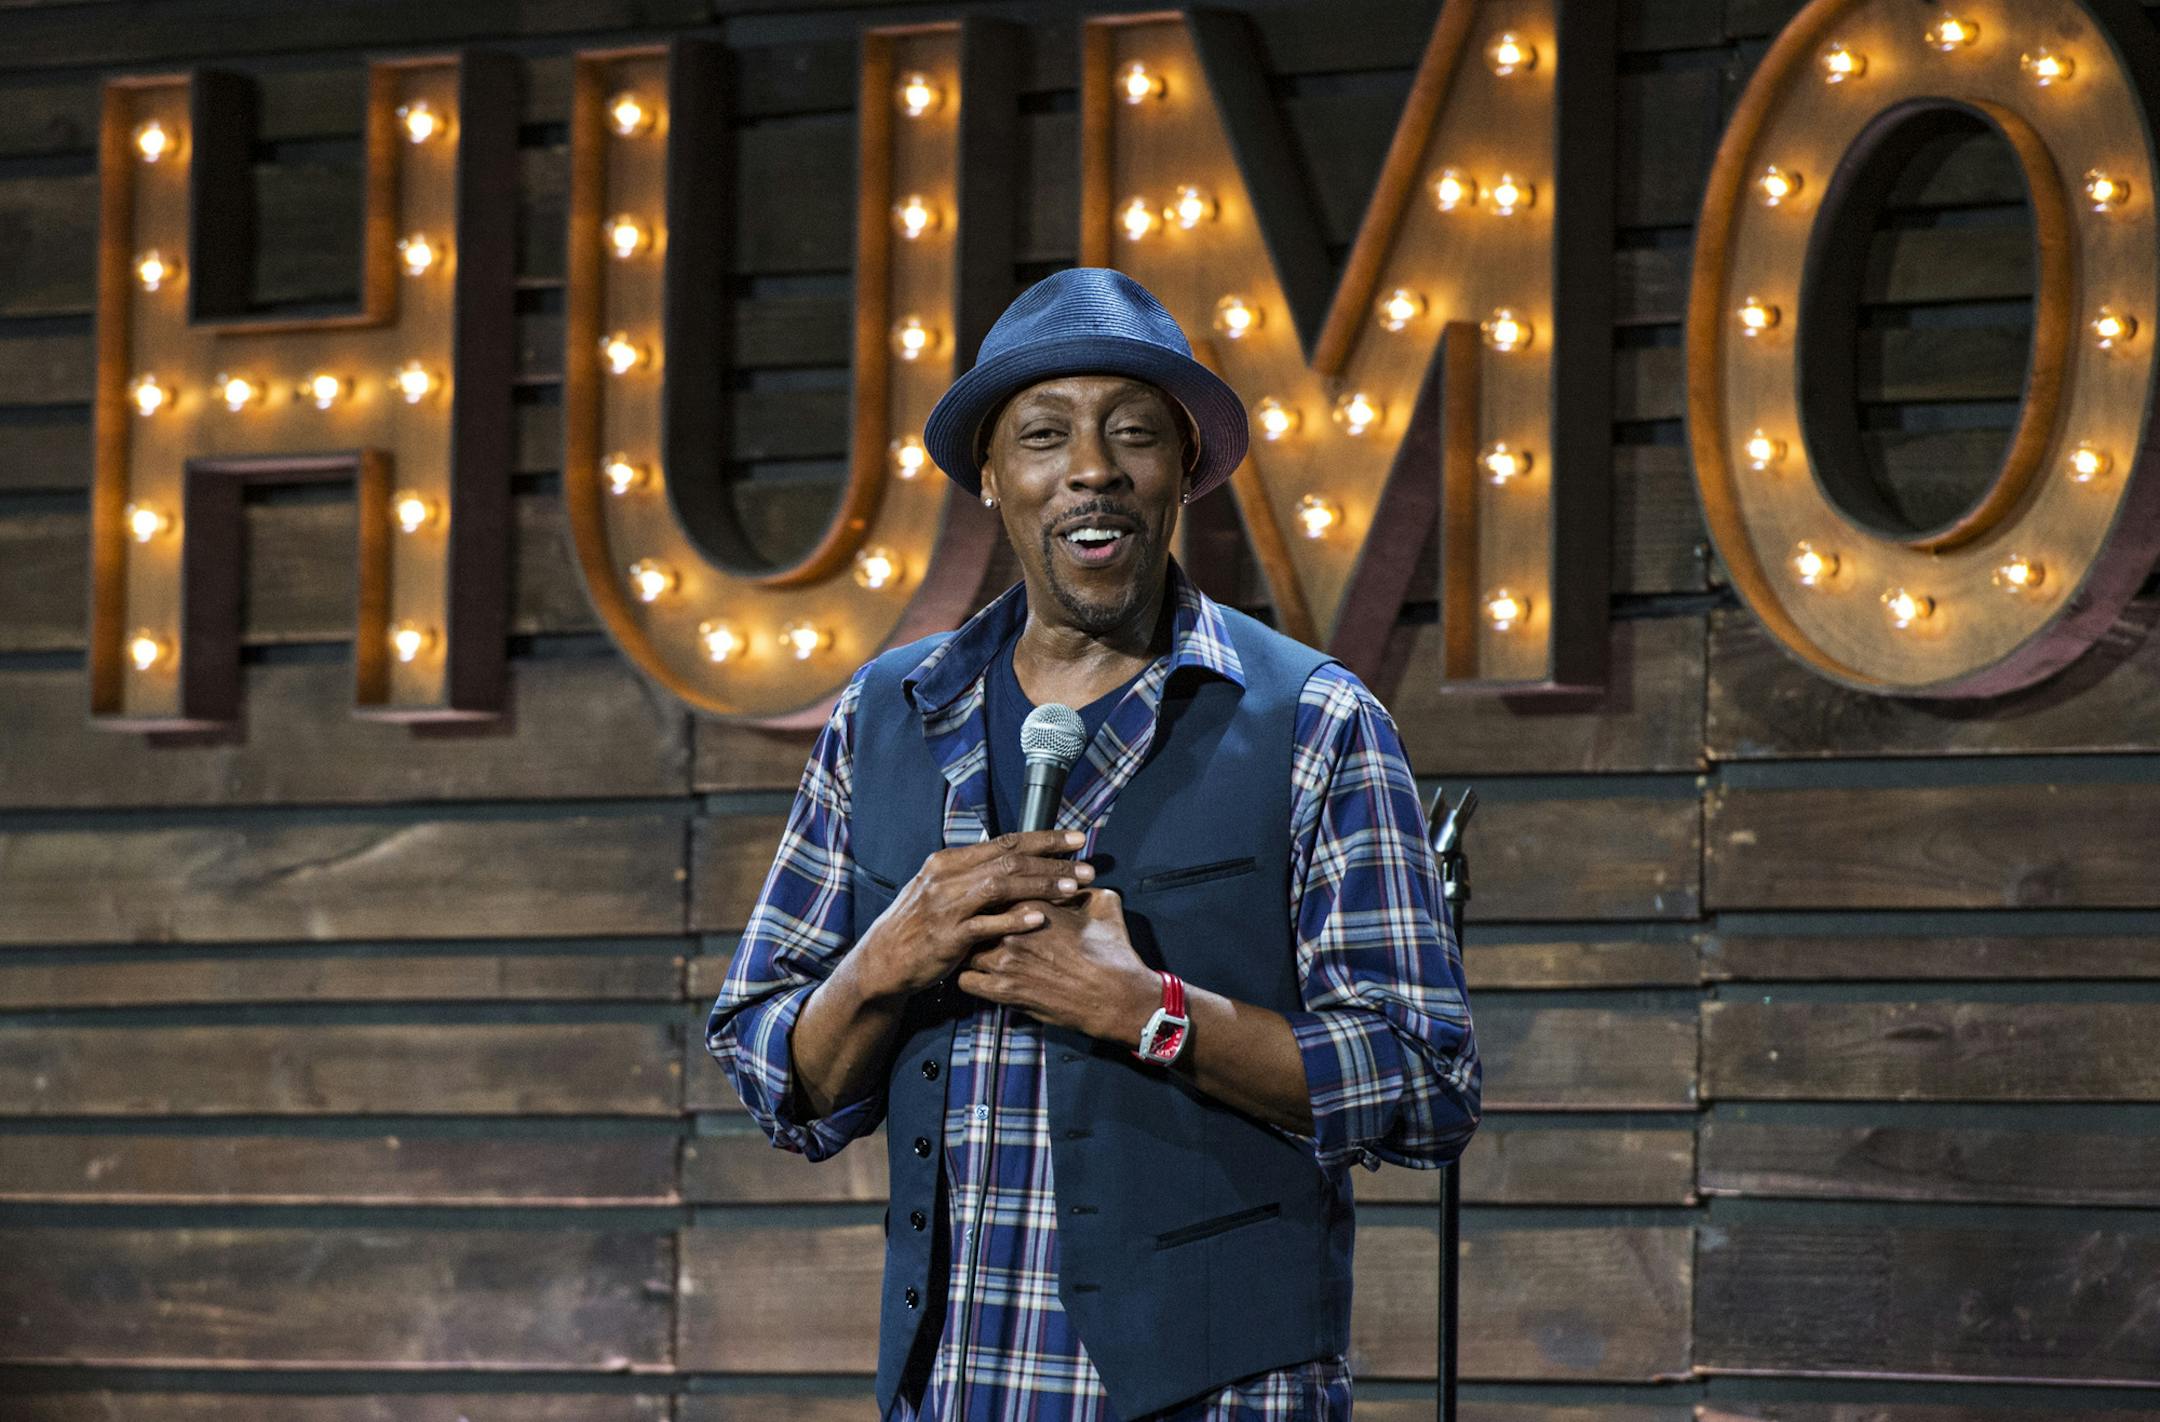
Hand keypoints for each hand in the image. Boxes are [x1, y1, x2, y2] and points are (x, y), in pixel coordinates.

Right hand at [858, 830, 1094, 999]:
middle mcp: (947, 877)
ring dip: (1040, 886)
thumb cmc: (920, 925)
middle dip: (1052, 863)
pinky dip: (1013, 920)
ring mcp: (946, 906)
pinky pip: (986, 925)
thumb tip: (1013, 858)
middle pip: (1009, 861)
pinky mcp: (947, 936)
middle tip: (1086, 868)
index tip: (1076, 839)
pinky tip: (1039, 919)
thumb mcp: (940, 889)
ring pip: (1001, 886)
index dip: (1044, 839)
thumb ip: (973, 873)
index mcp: (949, 861)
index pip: (1005, 842)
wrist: (884, 960)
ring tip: (1072, 888)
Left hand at [954, 888, 1158, 1044]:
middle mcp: (1013, 929)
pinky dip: (971, 978)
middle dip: (979, 921)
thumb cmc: (1112, 954)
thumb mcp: (1105, 904)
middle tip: (984, 926)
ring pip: (967, 949)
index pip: (998, 890)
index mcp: (1033, 902)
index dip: (996, 897)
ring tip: (980, 951)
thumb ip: (1084, 887)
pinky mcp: (1004, 992)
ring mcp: (1005, 962)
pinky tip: (982, 976)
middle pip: (976, 917)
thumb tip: (1076, 880)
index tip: (998, 902)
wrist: (1117, 998)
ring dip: (972, 949)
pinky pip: (966, 981)